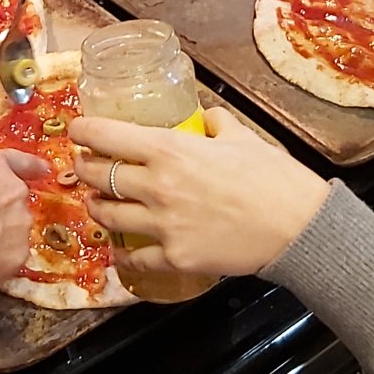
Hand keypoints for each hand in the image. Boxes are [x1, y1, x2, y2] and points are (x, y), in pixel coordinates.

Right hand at [0, 148, 50, 287]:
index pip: (18, 160)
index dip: (30, 165)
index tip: (43, 170)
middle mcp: (13, 191)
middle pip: (14, 198)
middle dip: (0, 208)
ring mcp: (19, 225)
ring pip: (15, 229)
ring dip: (0, 235)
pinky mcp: (18, 256)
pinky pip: (11, 256)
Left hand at [72, 109, 329, 277]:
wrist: (297, 227)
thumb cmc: (273, 177)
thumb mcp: (243, 137)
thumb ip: (217, 123)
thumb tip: (207, 116)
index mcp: (170, 149)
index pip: (109, 136)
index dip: (84, 131)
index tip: (76, 130)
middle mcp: (157, 185)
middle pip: (100, 175)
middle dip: (85, 168)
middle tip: (84, 165)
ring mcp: (162, 224)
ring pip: (108, 216)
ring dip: (96, 207)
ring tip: (95, 203)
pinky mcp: (174, 256)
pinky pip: (134, 257)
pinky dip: (123, 254)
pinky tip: (121, 252)